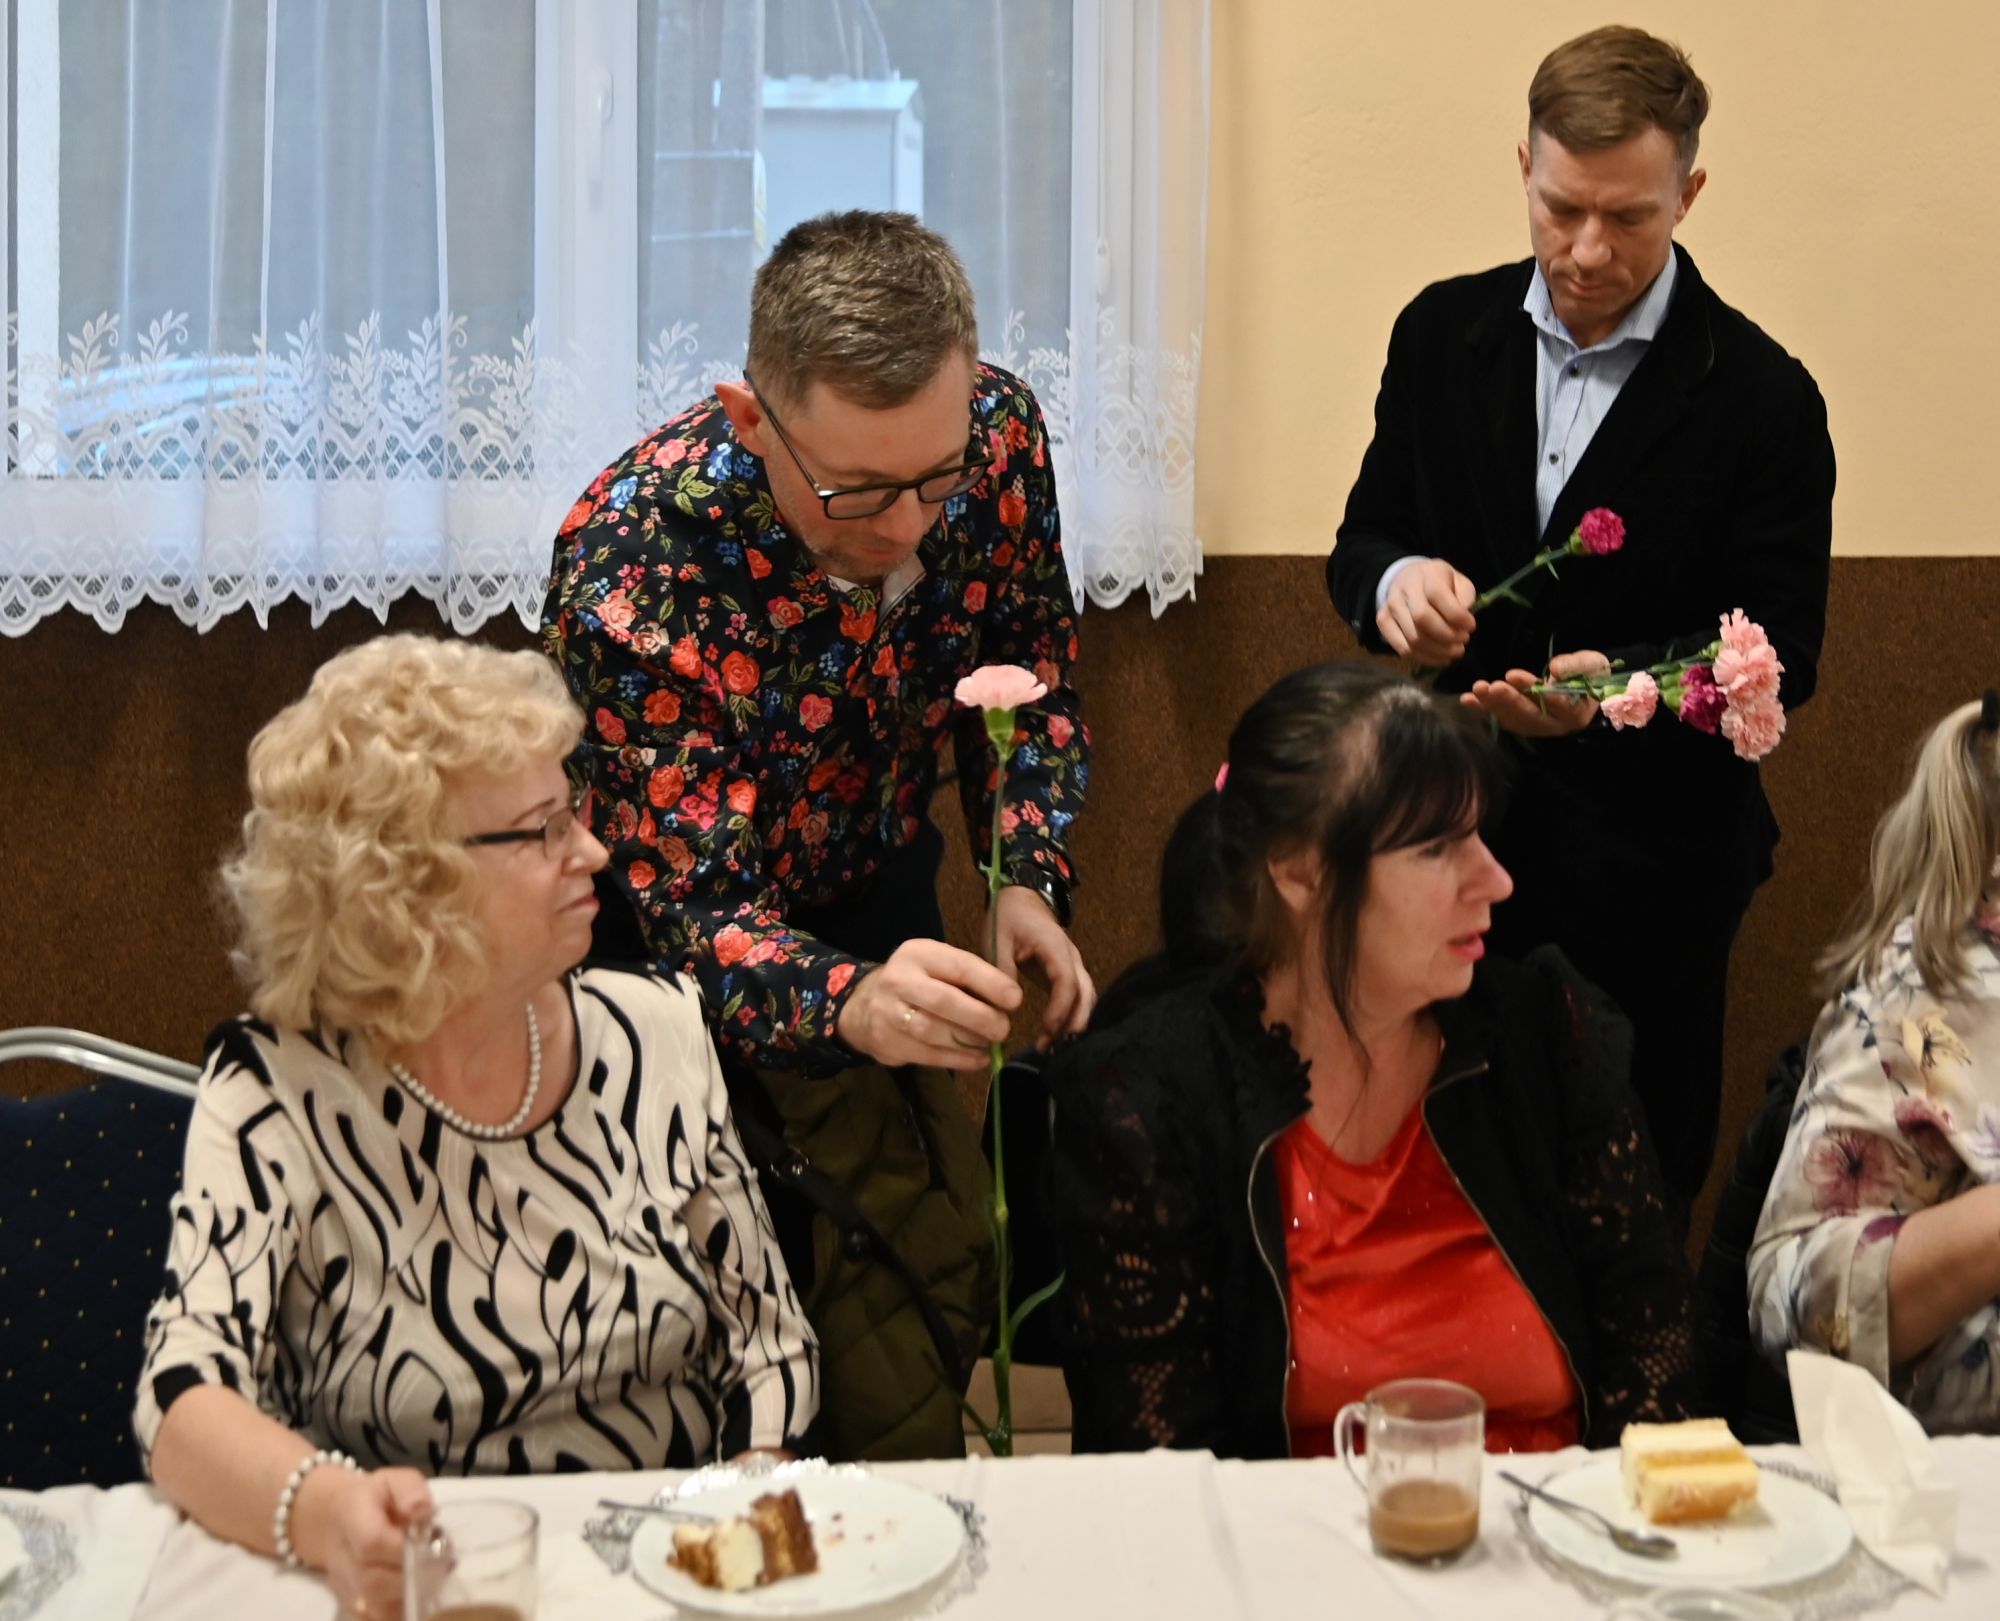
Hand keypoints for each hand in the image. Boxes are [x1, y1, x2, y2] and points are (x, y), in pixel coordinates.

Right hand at [291, 1465, 432, 1620]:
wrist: (333, 1519)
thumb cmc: (374, 1498)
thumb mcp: (394, 1480)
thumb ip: (411, 1490)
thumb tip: (423, 1511)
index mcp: (352, 1517)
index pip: (372, 1542)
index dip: (404, 1550)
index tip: (433, 1545)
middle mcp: (342, 1557)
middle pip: (373, 1583)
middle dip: (414, 1579)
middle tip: (442, 1567)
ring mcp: (342, 1585)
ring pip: (373, 1609)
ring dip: (409, 1601)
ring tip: (432, 1583)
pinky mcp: (347, 1605)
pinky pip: (371, 1620)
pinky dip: (397, 1616)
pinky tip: (417, 1602)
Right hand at [838, 938, 1021, 1068]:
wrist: (862, 1005)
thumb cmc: (916, 982)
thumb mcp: (936, 965)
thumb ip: (967, 977)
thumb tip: (1008, 1001)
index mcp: (918, 954)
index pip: (959, 966)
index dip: (990, 983)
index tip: (1015, 999)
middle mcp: (899, 979)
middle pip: (944, 1001)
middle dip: (980, 1018)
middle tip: (1004, 1029)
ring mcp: (888, 1012)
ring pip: (934, 1032)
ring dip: (969, 1042)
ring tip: (990, 1045)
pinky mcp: (886, 1042)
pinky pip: (928, 1055)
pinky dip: (958, 1060)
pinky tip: (977, 1059)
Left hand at [993, 884, 1095, 1049]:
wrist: (1022, 898)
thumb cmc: (1008, 918)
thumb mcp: (997, 940)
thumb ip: (1002, 971)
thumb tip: (1005, 1009)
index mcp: (1054, 947)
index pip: (1067, 982)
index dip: (1060, 1009)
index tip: (1045, 1031)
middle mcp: (1072, 957)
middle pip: (1085, 994)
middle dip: (1073, 1023)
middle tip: (1051, 1049)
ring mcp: (1074, 965)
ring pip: (1087, 997)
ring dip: (1074, 1023)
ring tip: (1052, 1047)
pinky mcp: (1068, 973)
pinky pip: (1079, 997)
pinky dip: (1073, 1016)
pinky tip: (1057, 1035)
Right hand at [1377, 559, 1477, 665]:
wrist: (1410, 578)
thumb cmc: (1441, 582)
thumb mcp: (1459, 581)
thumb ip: (1465, 598)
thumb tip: (1463, 622)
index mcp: (1427, 574)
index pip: (1437, 594)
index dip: (1456, 615)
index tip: (1471, 626)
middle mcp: (1404, 589)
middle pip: (1422, 619)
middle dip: (1447, 636)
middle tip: (1463, 641)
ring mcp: (1390, 607)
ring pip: (1413, 639)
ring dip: (1438, 651)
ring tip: (1455, 651)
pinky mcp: (1383, 622)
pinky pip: (1403, 649)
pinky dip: (1425, 658)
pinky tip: (1440, 657)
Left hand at [1460, 650, 1609, 736]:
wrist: (1583, 682)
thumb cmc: (1589, 672)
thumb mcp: (1591, 662)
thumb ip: (1576, 666)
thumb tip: (1555, 670)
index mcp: (1576, 712)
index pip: (1557, 704)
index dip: (1536, 691)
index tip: (1514, 676)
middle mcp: (1555, 725)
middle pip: (1530, 715)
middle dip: (1509, 701)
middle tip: (1491, 686)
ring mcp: (1536, 726)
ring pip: (1513, 718)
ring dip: (1493, 705)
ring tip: (1477, 690)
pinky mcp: (1521, 722)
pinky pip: (1501, 718)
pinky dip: (1484, 710)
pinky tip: (1467, 700)